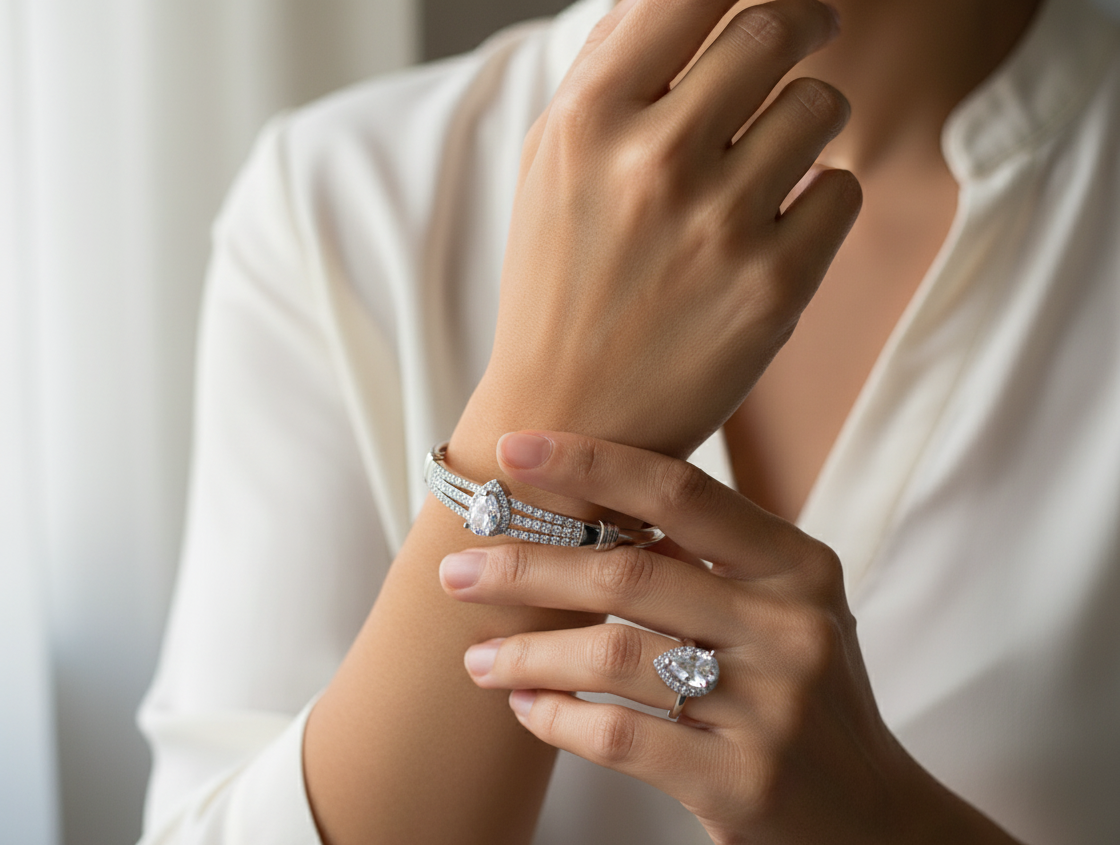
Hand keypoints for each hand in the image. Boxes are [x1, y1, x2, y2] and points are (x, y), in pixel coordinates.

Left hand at [440, 432, 1022, 844]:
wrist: (873, 818)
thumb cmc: (805, 698)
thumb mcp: (782, 612)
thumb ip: (706, 562)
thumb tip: (584, 507)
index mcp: (799, 566)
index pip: (680, 492)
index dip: (590, 462)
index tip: (513, 450)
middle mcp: (791, 626)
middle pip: (629, 571)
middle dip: (526, 566)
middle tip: (456, 569)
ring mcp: (770, 707)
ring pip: (612, 655)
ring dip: (527, 652)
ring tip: (478, 658)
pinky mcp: (741, 782)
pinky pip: (618, 736)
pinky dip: (557, 717)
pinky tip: (526, 708)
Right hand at [456, 0, 860, 469]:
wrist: (569, 417)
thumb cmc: (559, 280)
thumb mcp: (550, 163)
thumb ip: (609, 67)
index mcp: (589, 121)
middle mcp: (655, 162)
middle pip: (777, 27)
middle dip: (808, 20)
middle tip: (814, 31)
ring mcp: (719, 225)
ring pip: (823, 105)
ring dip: (812, 117)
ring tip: (776, 157)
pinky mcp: (775, 286)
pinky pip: (843, 188)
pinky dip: (821, 197)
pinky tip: (778, 226)